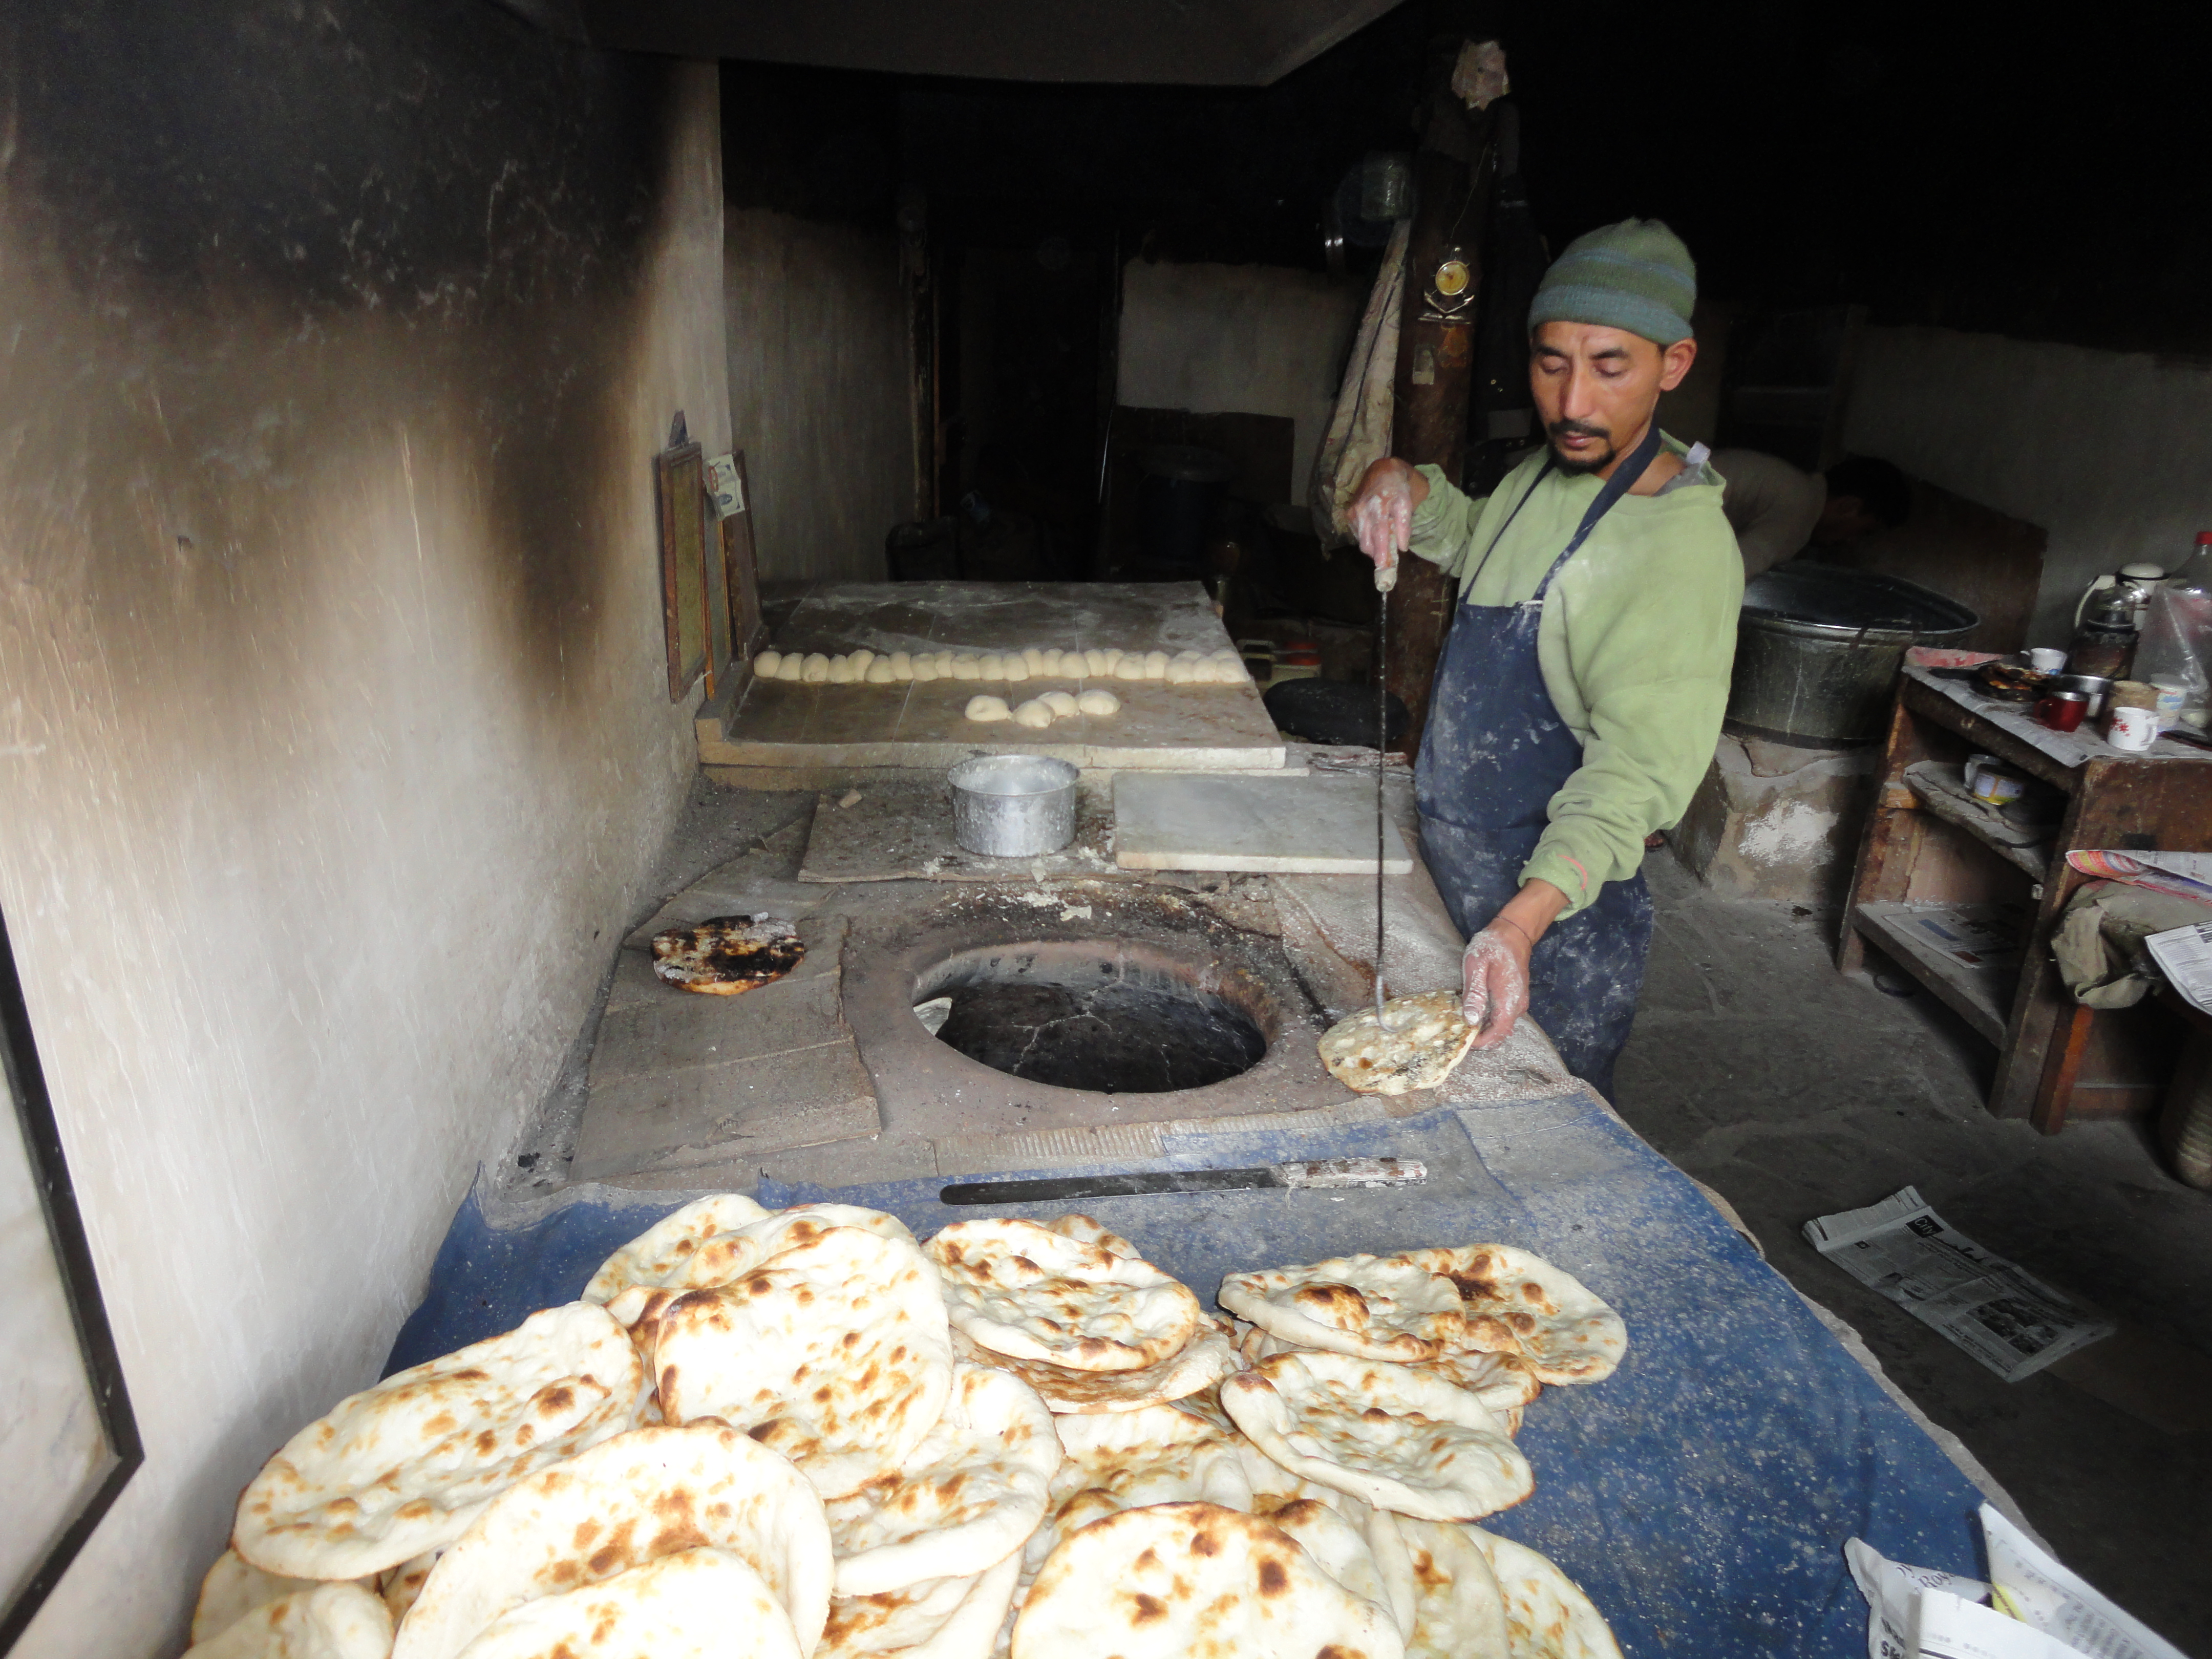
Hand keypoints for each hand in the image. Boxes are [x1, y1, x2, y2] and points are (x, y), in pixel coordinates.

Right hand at [1349, 458, 1420, 575]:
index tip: (1383, 566)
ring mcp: (1354, 512)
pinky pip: (1358, 534)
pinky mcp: (1349, 514)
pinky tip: (1375, 533)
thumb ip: (1404, 525)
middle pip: (1366, 542)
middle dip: (1376, 555)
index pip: (1379, 533)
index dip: (1381, 550)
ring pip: (1361, 541)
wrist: (1382, 470)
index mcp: (1378, 505)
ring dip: (1373, 548)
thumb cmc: (1398, 487)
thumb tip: (1402, 547)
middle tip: (1387, 562)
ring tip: (1384, 546)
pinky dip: (1367, 539)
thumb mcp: (1407, 502)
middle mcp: (1362, 510)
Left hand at [1461, 922, 1532, 1047]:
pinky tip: (1474, 1012)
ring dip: (1485, 1030)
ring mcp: (1518, 1003)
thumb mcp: (1476, 965)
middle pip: (1501, 1034)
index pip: (1498, 1034)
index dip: (1481, 1043)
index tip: (1464, 1041)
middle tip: (1459, 1032)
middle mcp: (1517, 1006)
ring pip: (1502, 1027)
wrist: (1514, 934)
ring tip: (1463, 1023)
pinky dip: (1489, 1021)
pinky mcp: (1516, 999)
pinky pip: (1503, 1017)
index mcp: (1508, 1000)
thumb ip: (1474, 993)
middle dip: (1481, 1039)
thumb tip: (1471, 1019)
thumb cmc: (1493, 946)